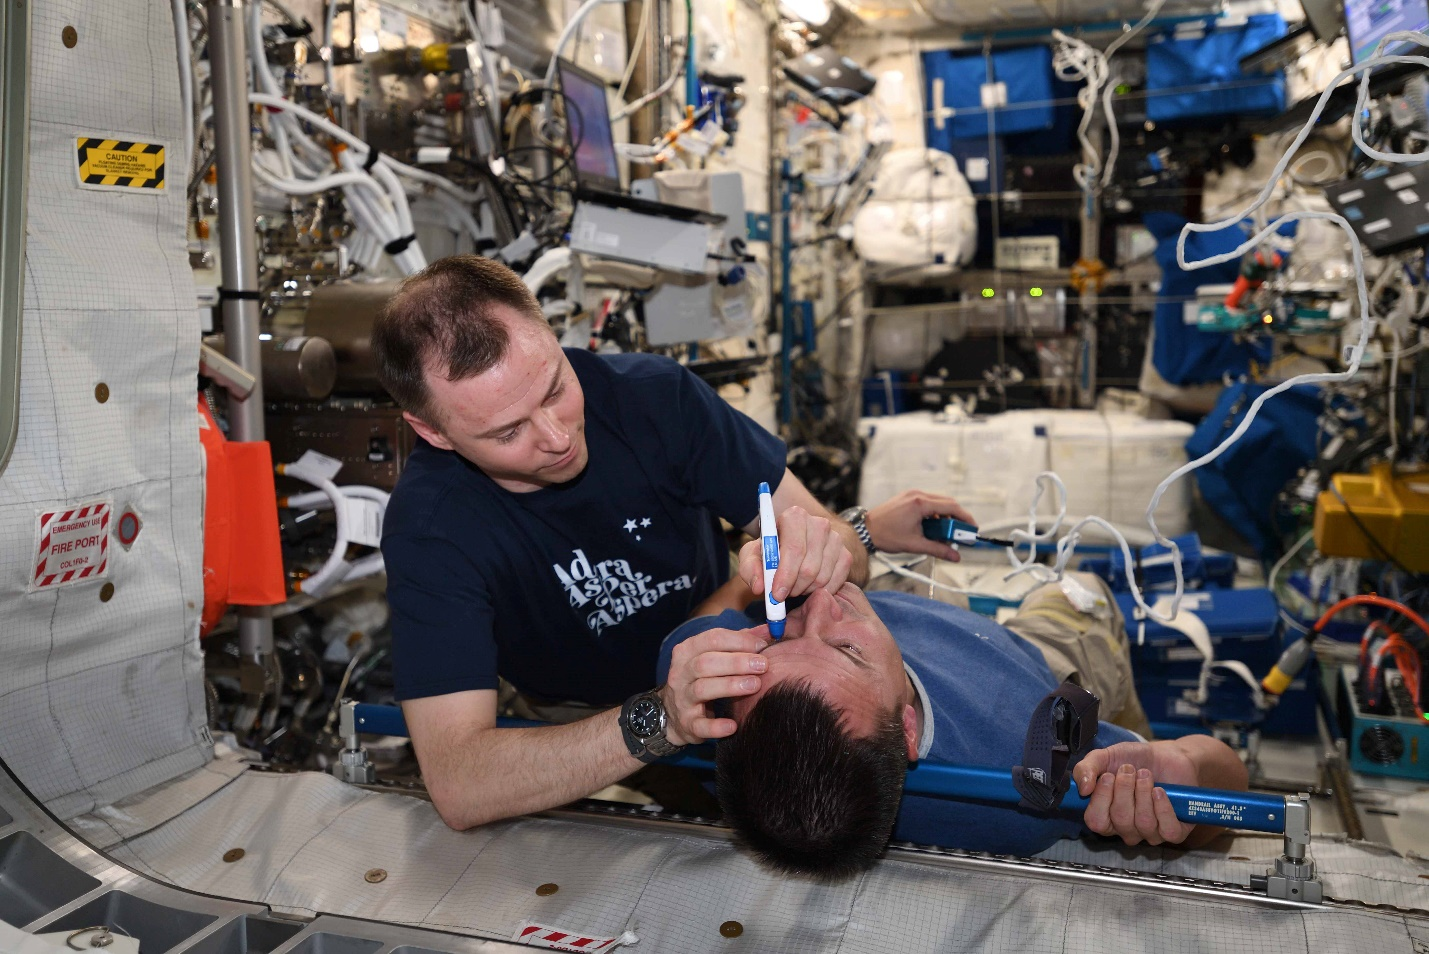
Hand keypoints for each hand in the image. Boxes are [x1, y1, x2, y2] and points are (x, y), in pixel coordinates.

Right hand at [658, 627, 769, 746]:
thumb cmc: (702, 678)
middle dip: (736, 662)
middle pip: (706, 662)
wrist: (673, 713)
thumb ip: (740, 641)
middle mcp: (681, 673)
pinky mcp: (686, 723)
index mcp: (688, 651)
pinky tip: (733, 725)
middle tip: (763, 665)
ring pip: (702, 688)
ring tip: (755, 685)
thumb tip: (769, 629)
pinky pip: (699, 725)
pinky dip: (716, 726)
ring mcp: (681, 698)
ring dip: (730, 686)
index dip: (739, 640)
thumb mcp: (715, 656)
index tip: (762, 645)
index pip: (712, 638)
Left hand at [737, 505, 853, 601]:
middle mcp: (819, 524)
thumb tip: (759, 586)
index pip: (794, 549)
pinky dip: (819, 592)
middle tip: (782, 594)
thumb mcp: (752, 556)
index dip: (785, 575)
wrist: (792, 549)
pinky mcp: (846, 554)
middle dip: (793, 587)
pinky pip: (835, 582)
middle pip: (809, 567)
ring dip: (804, 590)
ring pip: (822, 577)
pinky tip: (807, 588)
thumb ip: (749, 569)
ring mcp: (836, 539)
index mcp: (794, 516)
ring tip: (793, 587)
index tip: (776, 594)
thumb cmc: (770, 551)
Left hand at [865, 490, 976, 561]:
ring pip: (937, 503)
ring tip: (945, 534)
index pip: (951, 507)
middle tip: (961, 534)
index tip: (972, 529)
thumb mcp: (915, 545)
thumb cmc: (887, 536)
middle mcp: (917, 494)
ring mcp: (911, 494)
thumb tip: (955, 557)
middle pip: (946, 503)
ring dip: (944, 517)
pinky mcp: (907, 497)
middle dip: (956, 519)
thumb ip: (938, 549)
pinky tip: (933, 528)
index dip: (965, 518)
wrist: (865, 530)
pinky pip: (927, 503)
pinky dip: (934, 514)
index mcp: (920, 503)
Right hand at [1075, 741, 1198, 845]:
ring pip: (1144, 823)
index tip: (1108, 776)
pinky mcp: (1174, 832)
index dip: (1101, 799)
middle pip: (1120, 820)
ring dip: (1144, 792)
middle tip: (1130, 769)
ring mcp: (1150, 833)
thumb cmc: (1134, 759)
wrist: (1166, 756)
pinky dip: (1163, 808)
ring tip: (1146, 775)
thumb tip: (1082, 788)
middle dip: (1125, 789)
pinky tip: (1160, 791)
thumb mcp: (1105, 757)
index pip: (1095, 821)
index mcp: (1106, 816)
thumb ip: (1086, 768)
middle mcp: (1126, 829)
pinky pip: (1167, 830)